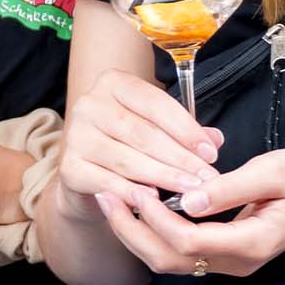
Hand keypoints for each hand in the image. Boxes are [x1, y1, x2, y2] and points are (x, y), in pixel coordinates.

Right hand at [54, 62, 221, 225]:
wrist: (87, 173)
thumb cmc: (128, 144)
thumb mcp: (156, 129)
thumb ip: (184, 132)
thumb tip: (215, 139)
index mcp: (113, 83)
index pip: (155, 103)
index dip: (186, 129)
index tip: (211, 152)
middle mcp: (89, 104)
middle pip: (143, 133)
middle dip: (180, 158)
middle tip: (207, 178)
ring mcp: (76, 136)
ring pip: (129, 159)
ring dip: (164, 177)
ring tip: (191, 191)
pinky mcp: (69, 167)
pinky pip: (109, 182)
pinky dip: (134, 192)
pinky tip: (156, 200)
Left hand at [94, 148, 284, 277]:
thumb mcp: (272, 172)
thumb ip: (229, 188)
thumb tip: (187, 200)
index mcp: (249, 244)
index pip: (187, 242)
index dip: (155, 218)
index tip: (135, 186)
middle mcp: (237, 261)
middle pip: (169, 260)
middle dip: (132, 230)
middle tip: (106, 195)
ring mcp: (231, 262)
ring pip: (170, 260)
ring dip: (138, 233)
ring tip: (113, 199)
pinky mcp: (226, 252)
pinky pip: (181, 252)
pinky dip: (154, 232)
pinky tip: (140, 206)